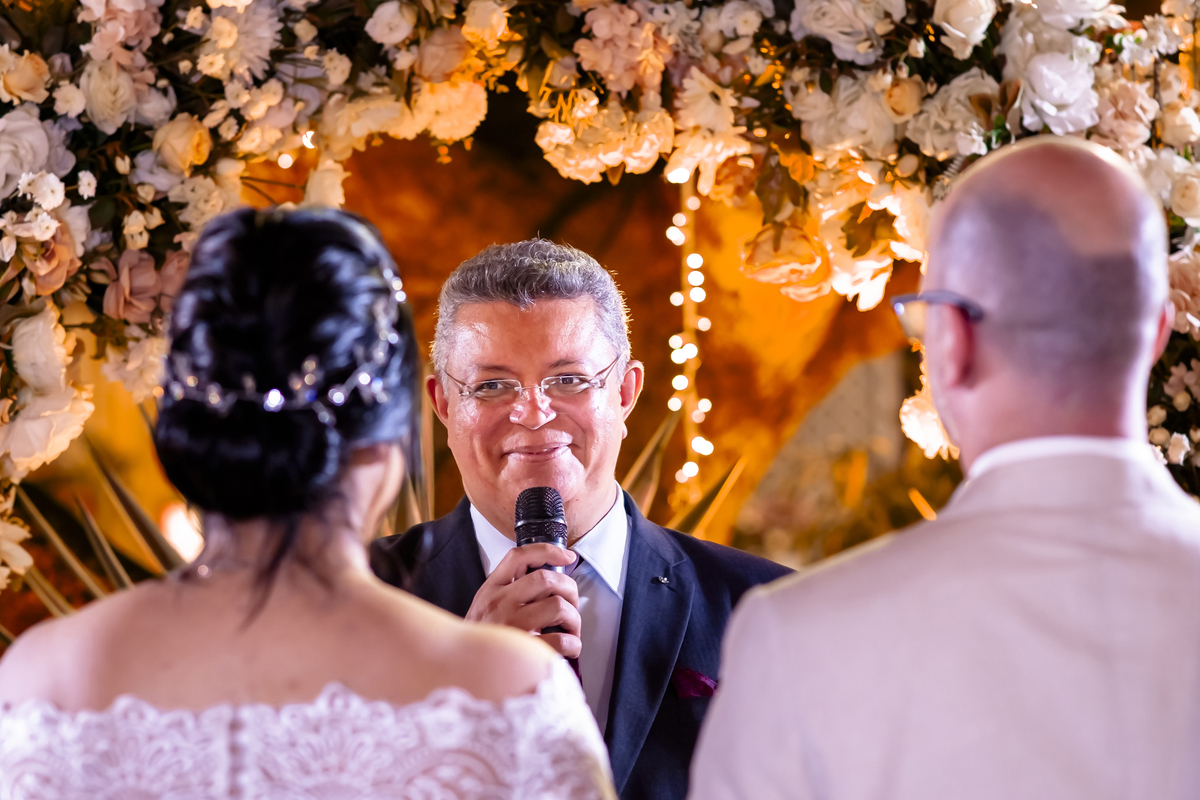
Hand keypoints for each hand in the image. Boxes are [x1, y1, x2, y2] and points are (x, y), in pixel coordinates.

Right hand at [466, 544, 581, 658]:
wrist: (464, 668)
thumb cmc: (482, 636)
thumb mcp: (485, 604)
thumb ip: (509, 588)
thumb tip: (549, 580)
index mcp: (492, 589)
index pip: (519, 557)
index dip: (548, 551)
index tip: (567, 557)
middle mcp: (500, 603)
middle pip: (546, 579)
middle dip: (569, 588)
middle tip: (571, 602)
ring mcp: (512, 626)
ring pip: (558, 606)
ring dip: (573, 618)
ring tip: (570, 628)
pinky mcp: (525, 650)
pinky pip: (561, 640)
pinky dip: (572, 643)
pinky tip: (569, 647)